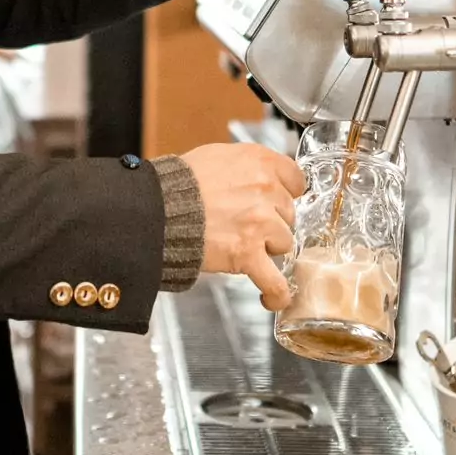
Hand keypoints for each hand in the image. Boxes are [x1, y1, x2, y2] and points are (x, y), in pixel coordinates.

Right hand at [180, 141, 306, 310]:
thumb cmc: (180, 183)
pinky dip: (276, 294)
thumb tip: (259, 178)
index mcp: (259, 162)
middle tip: (243, 223)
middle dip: (271, 221)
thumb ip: (247, 167)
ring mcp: (260, 222)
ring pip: (285, 243)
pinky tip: (272, 298)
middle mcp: (265, 189)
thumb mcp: (218, 157)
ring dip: (267, 248)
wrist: (159, 207)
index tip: (276, 202)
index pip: (296, 180)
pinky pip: (275, 281)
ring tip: (241, 247)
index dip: (285, 194)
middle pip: (289, 214)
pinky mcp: (248, 253)